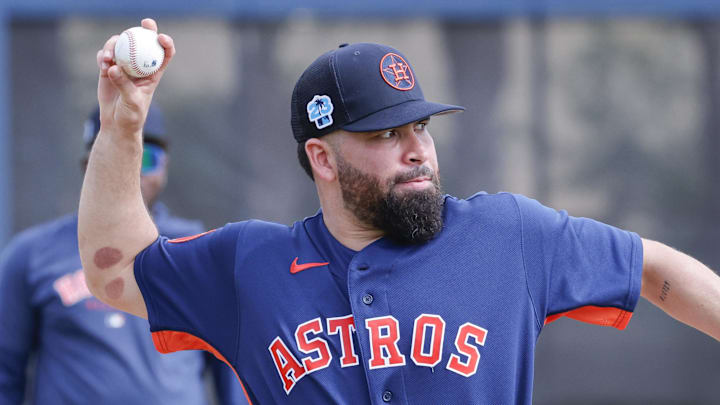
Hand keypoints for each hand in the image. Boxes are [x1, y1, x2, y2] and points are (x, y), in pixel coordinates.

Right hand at [96, 18, 174, 139]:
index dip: (165, 43)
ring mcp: (124, 66)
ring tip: (107, 57)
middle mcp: (139, 66)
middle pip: (143, 43)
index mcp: (153, 74)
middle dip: (144, 30)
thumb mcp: (132, 102)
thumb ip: (124, 85)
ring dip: (114, 46)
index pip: (164, 55)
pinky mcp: (108, 69)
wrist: (116, 124)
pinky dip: (103, 56)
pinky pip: (105, 55)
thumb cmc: (131, 116)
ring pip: (121, 46)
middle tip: (139, 25)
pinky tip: (102, 63)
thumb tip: (114, 67)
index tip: (161, 37)